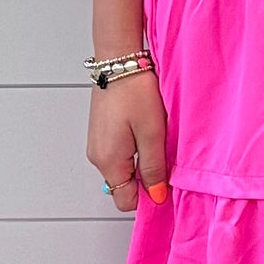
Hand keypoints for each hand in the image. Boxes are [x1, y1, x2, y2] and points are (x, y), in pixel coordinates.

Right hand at [88, 71, 170, 210]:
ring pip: (122, 170)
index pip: (126, 201)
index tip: (166, 184)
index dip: (147, 197)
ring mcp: (97, 145)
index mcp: (109, 162)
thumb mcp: (153, 134)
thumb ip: (154, 169)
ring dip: (140, 163)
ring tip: (154, 140)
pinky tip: (144, 132)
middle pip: (123, 187)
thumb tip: (155, 196)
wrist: (119, 62)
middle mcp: (98, 157)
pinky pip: (118, 154)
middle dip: (145, 180)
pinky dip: (133, 150)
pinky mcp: (101, 133)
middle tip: (163, 157)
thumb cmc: (135, 92)